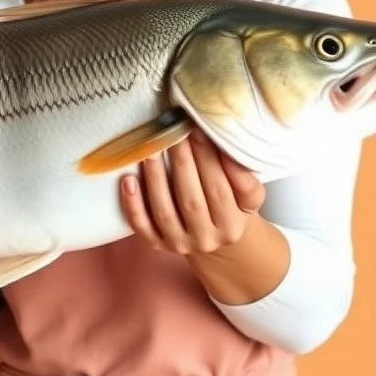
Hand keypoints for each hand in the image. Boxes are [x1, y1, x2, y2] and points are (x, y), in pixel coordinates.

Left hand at [120, 129, 264, 255]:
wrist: (215, 237)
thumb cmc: (230, 204)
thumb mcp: (247, 194)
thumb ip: (241, 174)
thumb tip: (222, 143)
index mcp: (233, 226)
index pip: (220, 191)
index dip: (209, 160)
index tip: (198, 131)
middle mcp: (207, 239)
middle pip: (192, 200)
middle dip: (182, 163)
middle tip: (174, 133)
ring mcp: (180, 244)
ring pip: (165, 212)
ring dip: (155, 179)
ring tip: (151, 150)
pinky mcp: (157, 244)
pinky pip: (142, 226)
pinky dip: (133, 204)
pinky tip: (128, 180)